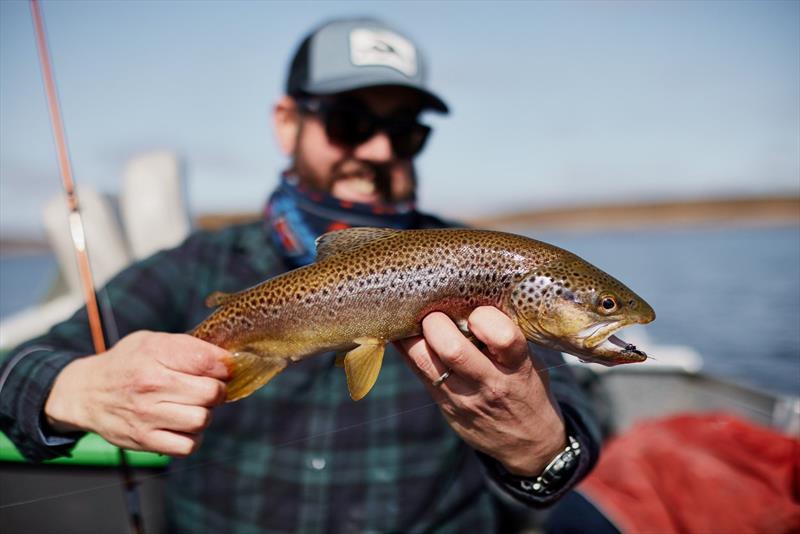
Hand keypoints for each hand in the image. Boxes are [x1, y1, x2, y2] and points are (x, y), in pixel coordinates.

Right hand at [44, 331, 231, 456]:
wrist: (85, 393)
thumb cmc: (127, 363)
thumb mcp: (151, 341)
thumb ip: (187, 346)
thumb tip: (227, 360)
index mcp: (155, 354)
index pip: (207, 360)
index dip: (225, 366)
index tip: (224, 369)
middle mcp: (151, 384)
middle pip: (211, 393)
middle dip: (218, 391)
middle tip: (208, 389)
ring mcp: (147, 415)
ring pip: (202, 420)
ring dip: (205, 414)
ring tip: (193, 407)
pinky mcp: (144, 439)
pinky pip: (188, 445)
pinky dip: (193, 437)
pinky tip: (183, 426)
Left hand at [398, 306, 566, 475]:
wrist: (528, 442)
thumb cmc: (527, 386)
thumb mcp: (530, 360)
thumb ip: (506, 332)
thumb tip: (469, 294)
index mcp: (518, 366)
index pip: (503, 337)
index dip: (484, 317)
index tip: (477, 310)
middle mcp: (490, 382)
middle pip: (453, 349)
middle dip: (437, 322)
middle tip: (435, 311)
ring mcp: (463, 397)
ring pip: (424, 361)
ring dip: (413, 334)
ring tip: (413, 317)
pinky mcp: (443, 406)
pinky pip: (416, 371)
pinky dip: (407, 348)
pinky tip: (404, 333)